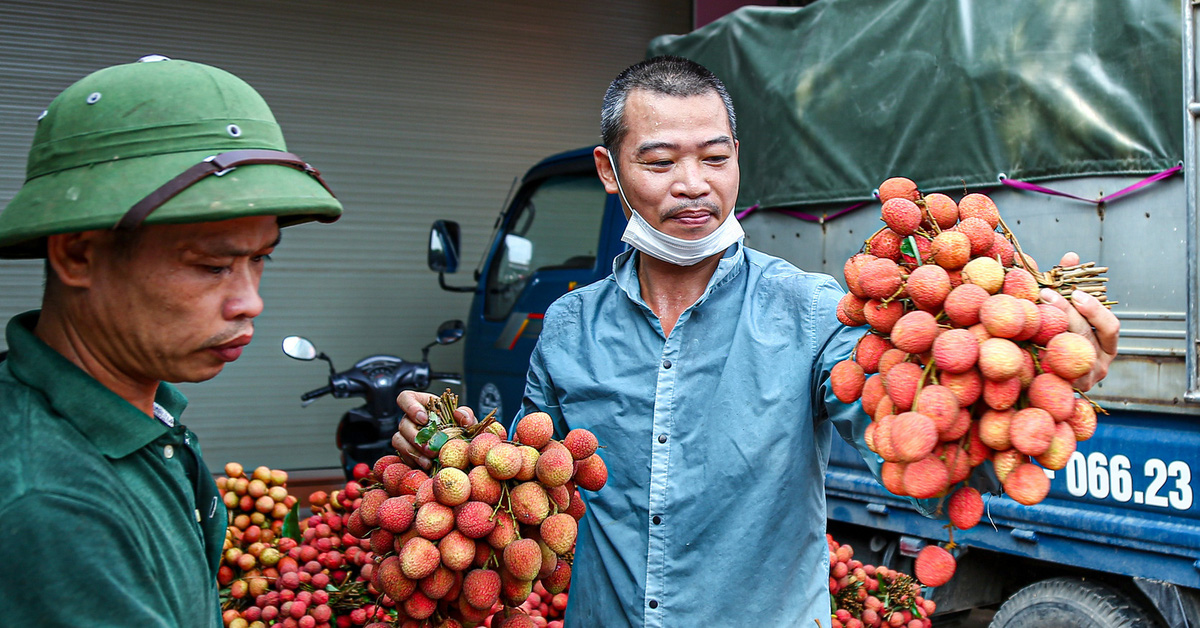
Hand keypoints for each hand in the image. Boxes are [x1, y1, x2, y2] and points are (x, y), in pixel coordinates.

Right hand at [392, 390, 478, 469]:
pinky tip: (425, 466)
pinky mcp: (406, 450)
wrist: (458, 446)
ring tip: (428, 462)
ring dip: (413, 452)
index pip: (406, 398)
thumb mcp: (466, 419)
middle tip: (430, 448)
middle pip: (403, 424)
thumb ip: (466, 414)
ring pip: (399, 440)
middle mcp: (411, 419)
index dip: (410, 407)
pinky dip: (413, 461)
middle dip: (416, 437)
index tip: (423, 419)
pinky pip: (403, 455)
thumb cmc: (459, 427)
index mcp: (422, 405)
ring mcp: (406, 435)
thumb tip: (459, 414)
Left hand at [1038, 252, 1119, 391]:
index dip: (1094, 309)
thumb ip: (1070, 285)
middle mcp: (1098, 365)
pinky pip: (1051, 372)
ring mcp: (1080, 381)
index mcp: (1106, 346)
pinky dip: (1038, 355)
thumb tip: (1071, 256)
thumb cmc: (1059, 338)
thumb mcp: (1067, 312)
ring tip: (1031, 313)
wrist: (1042, 382)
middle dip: (1066, 313)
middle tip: (1045, 294)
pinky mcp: (1059, 390)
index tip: (1074, 291)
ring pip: (1068, 355)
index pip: (1110, 327)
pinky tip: (1023, 342)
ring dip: (1050, 332)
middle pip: (1086, 338)